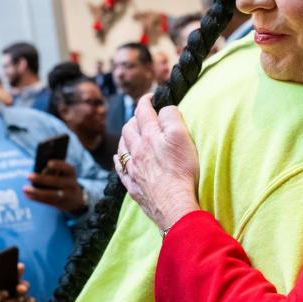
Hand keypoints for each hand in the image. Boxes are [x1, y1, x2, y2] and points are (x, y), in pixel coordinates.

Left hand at [24, 159, 85, 212]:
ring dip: (36, 192)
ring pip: (51, 194)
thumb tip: (38, 172)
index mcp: (72, 174)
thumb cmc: (64, 181)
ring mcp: (66, 196)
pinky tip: (28, 195)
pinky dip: (36, 198)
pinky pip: (47, 201)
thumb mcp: (64, 175)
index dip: (59, 165)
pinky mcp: (60, 204)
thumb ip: (54, 172)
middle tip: (28, 176)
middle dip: (42, 179)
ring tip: (25, 188)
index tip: (48, 163)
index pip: (68, 168)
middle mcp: (71, 185)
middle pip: (57, 182)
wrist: (76, 200)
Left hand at [116, 96, 199, 231]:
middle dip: (135, 118)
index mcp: (149, 136)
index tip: (152, 97)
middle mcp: (137, 150)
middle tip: (144, 117)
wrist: (174, 204)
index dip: (147, 100)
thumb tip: (163, 109)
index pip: (143, 111)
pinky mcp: (133, 186)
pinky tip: (121, 159)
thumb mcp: (182, 136)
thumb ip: (171, 117)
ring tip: (131, 135)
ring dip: (125, 137)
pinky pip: (120, 169)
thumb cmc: (181, 171)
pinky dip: (120, 160)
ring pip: (122, 147)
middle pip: (129, 128)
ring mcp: (133, 169)